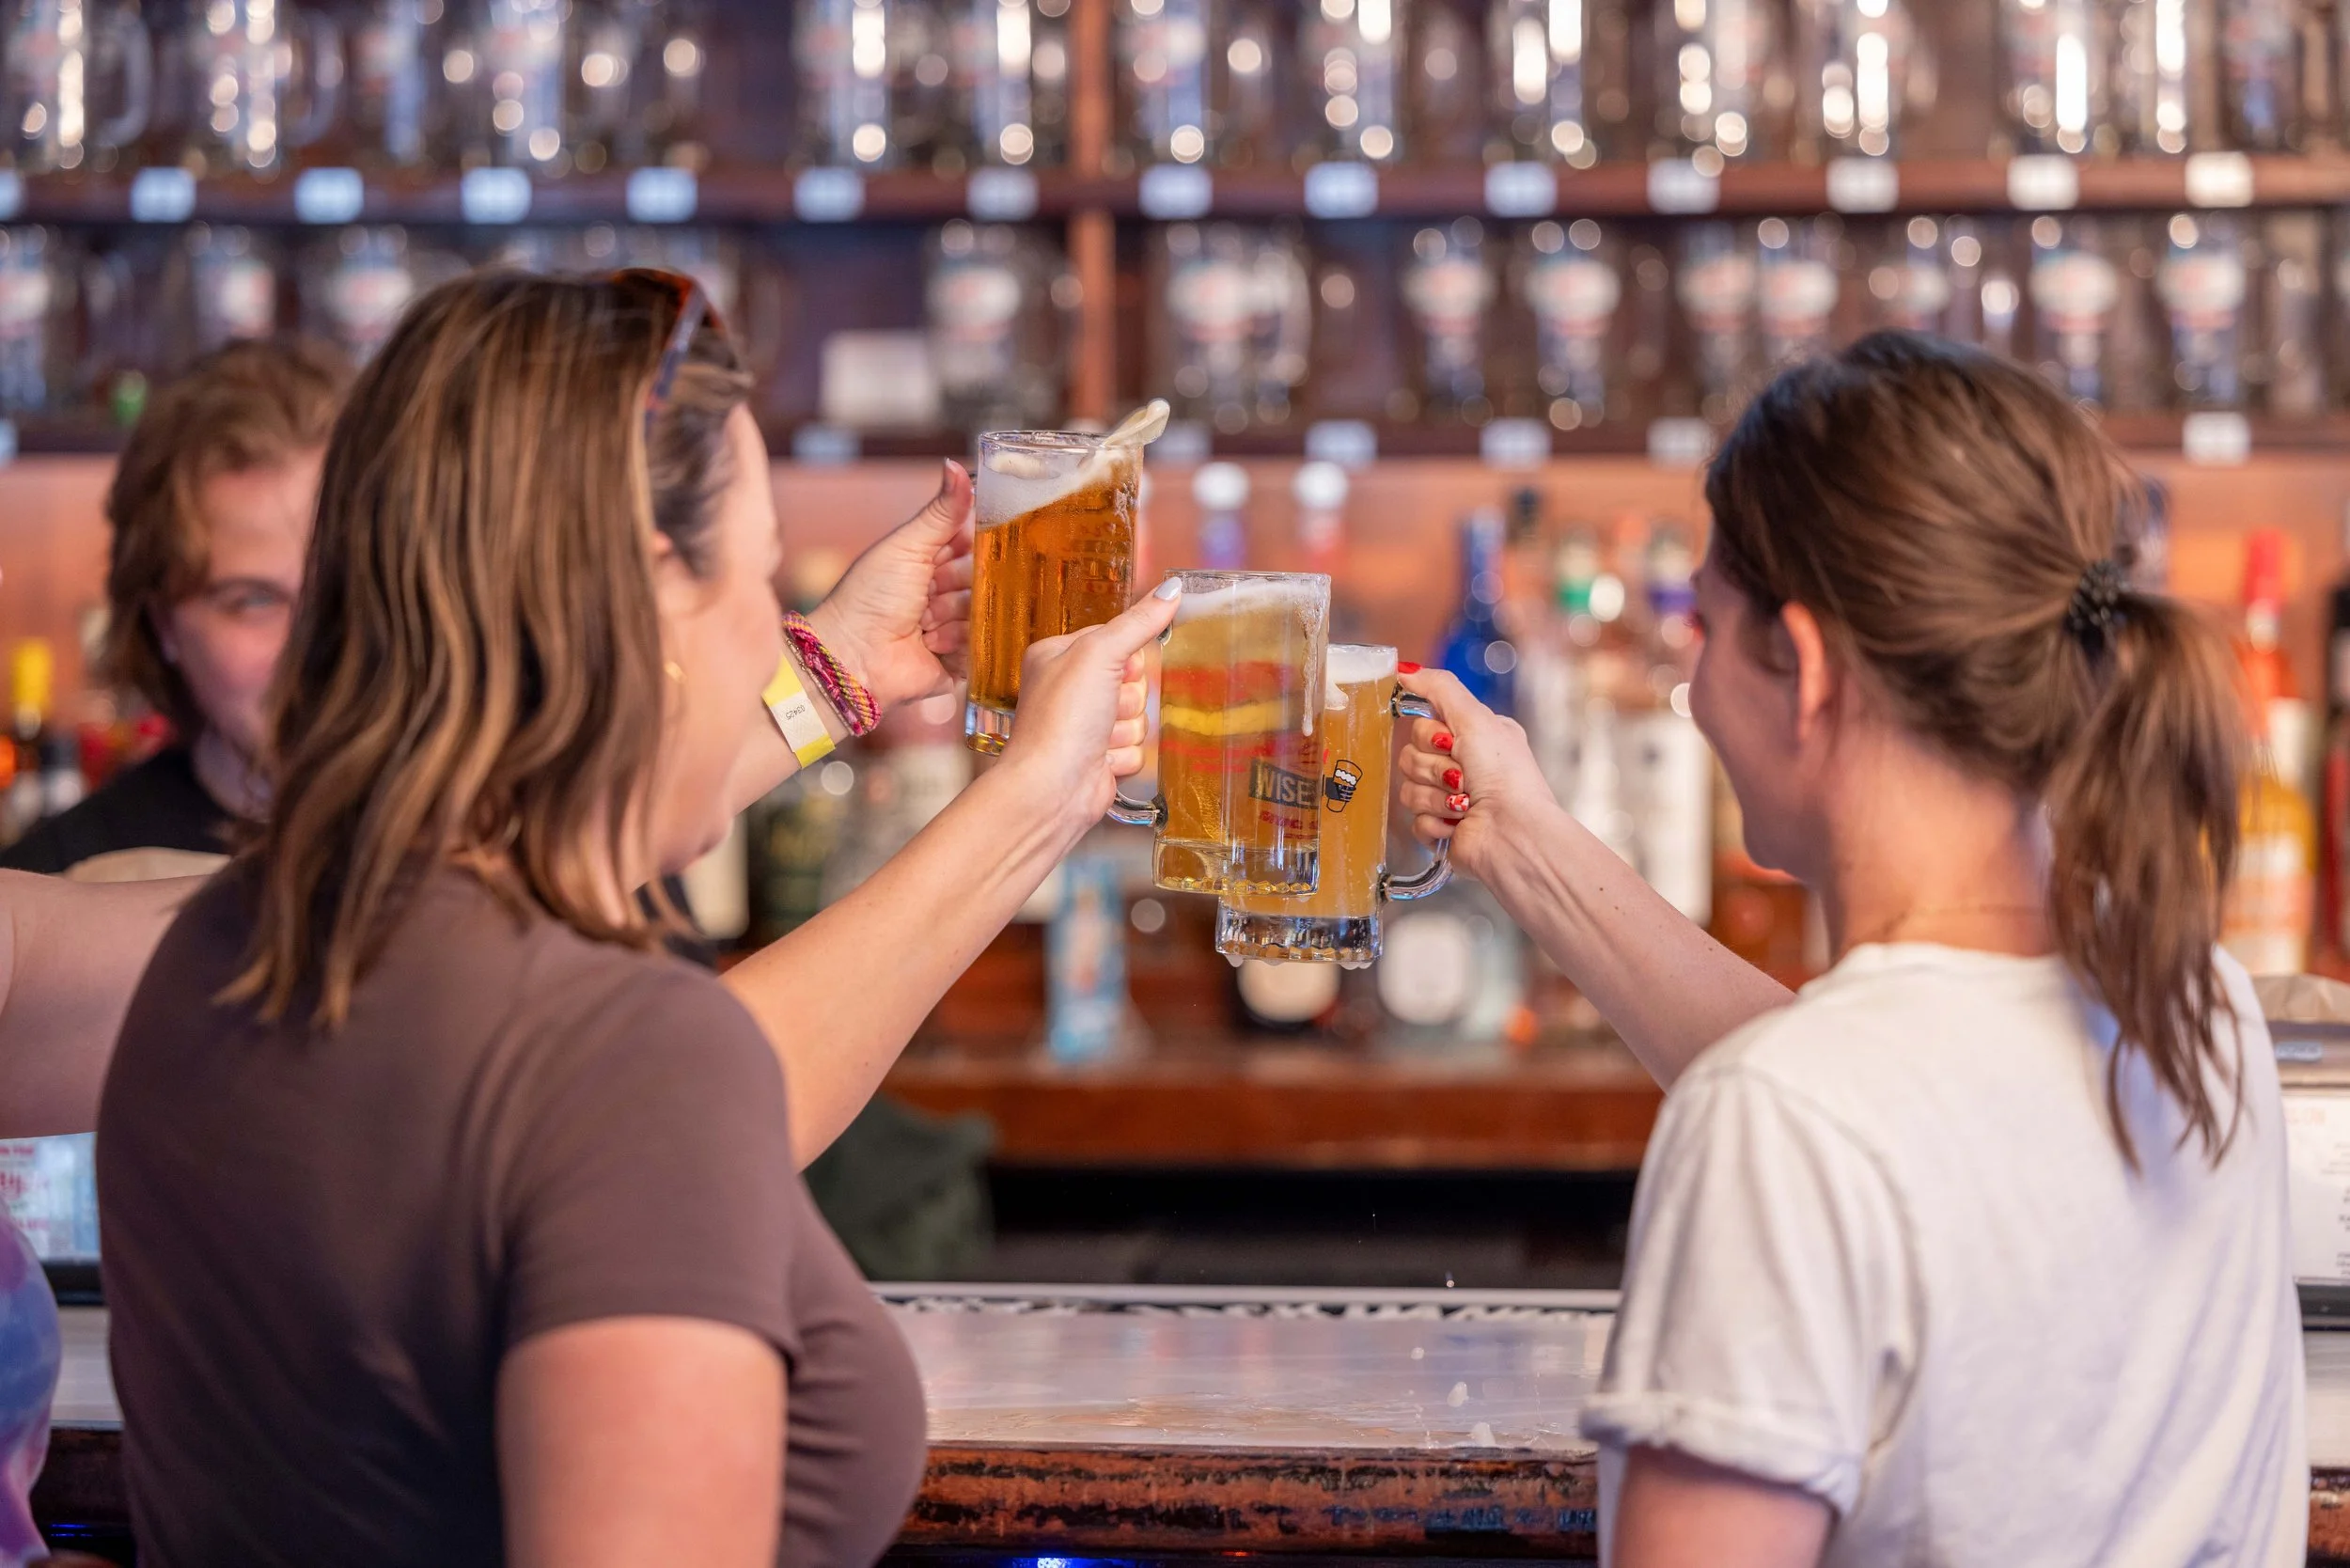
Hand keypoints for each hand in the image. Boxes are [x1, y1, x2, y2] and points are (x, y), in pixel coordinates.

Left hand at [802, 460, 974, 712]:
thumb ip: (941, 511)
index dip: (978, 542)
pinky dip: (958, 641)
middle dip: (962, 582)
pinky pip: (982, 644)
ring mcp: (952, 625)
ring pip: (984, 609)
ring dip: (954, 614)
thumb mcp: (907, 546)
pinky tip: (931, 642)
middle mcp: (943, 590)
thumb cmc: (869, 597)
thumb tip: (955, 465)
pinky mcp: (959, 659)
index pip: (972, 541)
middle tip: (935, 588)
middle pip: (982, 576)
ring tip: (924, 621)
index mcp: (929, 559)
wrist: (853, 656)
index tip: (975, 543)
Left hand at [995, 583, 1180, 834]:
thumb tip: (1172, 589)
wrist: (1051, 789)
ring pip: (1138, 715)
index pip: (1114, 639)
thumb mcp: (1100, 654)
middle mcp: (1069, 689)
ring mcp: (1085, 726)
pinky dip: (1124, 754)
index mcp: (1058, 656)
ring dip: (1126, 728)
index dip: (1125, 656)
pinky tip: (1103, 759)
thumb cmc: (1061, 718)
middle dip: (1128, 696)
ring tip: (1100, 737)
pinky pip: (1136, 747)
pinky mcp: (1101, 758)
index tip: (1120, 668)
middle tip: (1106, 706)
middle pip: (1133, 679)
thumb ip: (1138, 622)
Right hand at [1395, 666, 1553, 883]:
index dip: (1431, 736)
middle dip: (1434, 768)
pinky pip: (1413, 820)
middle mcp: (1462, 766)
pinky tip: (1458, 825)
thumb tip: (1406, 670)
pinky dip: (1436, 823)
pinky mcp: (1441, 829)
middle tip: (1462, 778)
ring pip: (1409, 789)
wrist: (1512, 832)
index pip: (1421, 726)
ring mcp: (1449, 799)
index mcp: (1473, 737)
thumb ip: (1439, 688)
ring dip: (1436, 797)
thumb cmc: (1505, 776)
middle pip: (1410, 757)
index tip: (1452, 742)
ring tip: (1464, 805)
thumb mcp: (1476, 718)